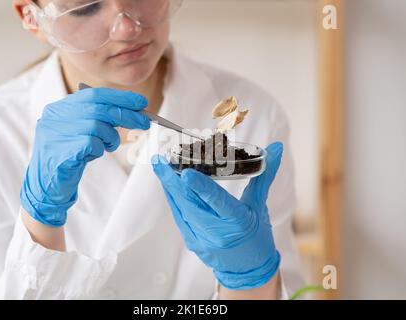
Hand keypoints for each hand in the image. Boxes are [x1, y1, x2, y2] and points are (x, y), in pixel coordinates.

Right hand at [21, 88, 149, 226]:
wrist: (46, 188)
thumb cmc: (69, 158)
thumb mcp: (81, 133)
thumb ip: (98, 119)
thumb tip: (133, 111)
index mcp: (59, 108)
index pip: (94, 95)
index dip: (120, 97)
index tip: (141, 102)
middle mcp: (54, 117)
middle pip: (98, 108)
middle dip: (126, 114)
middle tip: (145, 123)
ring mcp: (55, 133)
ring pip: (97, 126)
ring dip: (111, 137)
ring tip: (107, 146)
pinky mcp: (60, 152)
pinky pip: (91, 144)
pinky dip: (99, 150)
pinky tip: (92, 155)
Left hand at [152, 142, 283, 289]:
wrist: (248, 269)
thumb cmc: (257, 236)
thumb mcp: (260, 205)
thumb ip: (264, 176)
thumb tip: (276, 147)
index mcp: (238, 222)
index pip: (218, 202)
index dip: (201, 187)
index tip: (186, 173)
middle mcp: (218, 233)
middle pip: (191, 203)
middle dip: (173, 181)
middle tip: (160, 160)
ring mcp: (203, 240)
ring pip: (182, 209)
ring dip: (170, 187)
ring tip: (159, 167)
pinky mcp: (193, 243)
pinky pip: (180, 217)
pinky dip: (174, 199)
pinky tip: (167, 185)